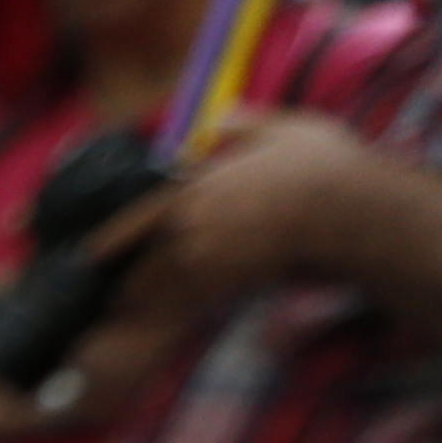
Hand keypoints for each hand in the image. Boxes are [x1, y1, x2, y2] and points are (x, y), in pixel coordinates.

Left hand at [94, 109, 377, 323]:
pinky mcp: (227, 287)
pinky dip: (172, 314)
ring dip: (141, 303)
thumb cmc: (324, 167)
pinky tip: (163, 322)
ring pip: (156, 289)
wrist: (354, 213)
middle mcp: (189, 226)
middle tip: (102, 297)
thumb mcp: (284, 128)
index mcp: (195, 188)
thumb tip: (217, 120)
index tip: (87, 255)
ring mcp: (205, 260)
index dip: (106, 242)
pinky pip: (187, 306)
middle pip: (138, 263)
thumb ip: (245, 124)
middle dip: (120, 281)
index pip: (133, 220)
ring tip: (123, 315)